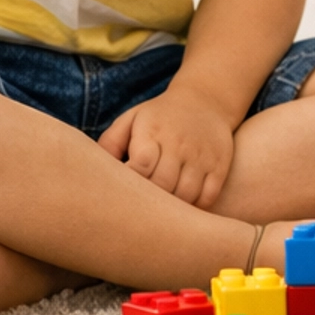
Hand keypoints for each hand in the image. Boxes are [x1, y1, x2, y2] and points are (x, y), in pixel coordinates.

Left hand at [98, 83, 235, 209]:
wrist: (205, 101)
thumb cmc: (158, 118)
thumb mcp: (131, 120)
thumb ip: (109, 144)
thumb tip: (95, 173)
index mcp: (153, 132)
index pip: (141, 166)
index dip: (131, 185)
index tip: (124, 193)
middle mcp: (179, 143)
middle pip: (164, 184)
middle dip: (150, 202)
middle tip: (139, 210)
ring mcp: (201, 155)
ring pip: (186, 195)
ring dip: (172, 209)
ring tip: (159, 213)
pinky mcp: (219, 165)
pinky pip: (208, 197)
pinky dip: (194, 208)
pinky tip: (182, 208)